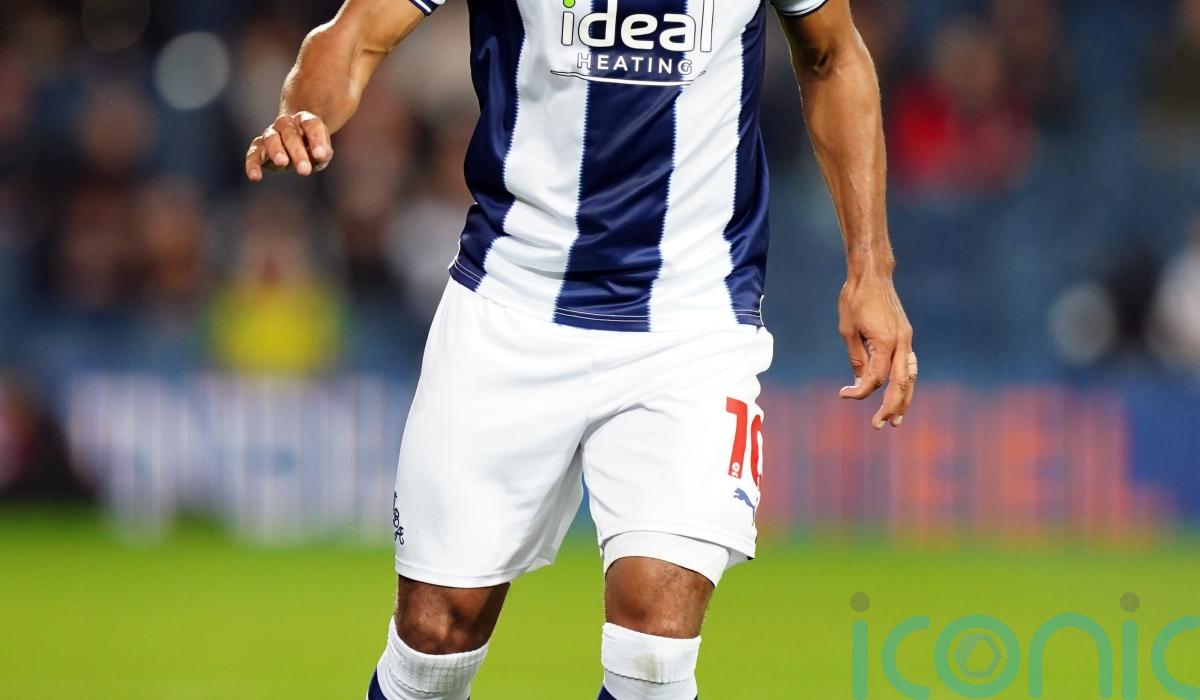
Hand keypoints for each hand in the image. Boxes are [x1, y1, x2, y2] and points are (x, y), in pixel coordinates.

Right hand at [245, 111, 332, 180]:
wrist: (297, 142)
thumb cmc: (312, 147)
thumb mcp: (323, 151)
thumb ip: (323, 153)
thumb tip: (320, 156)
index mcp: (304, 120)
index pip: (311, 125)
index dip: (316, 139)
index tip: (320, 156)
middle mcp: (285, 124)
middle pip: (290, 133)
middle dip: (297, 151)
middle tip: (305, 170)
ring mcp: (271, 134)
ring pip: (271, 139)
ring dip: (276, 151)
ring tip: (282, 164)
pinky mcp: (259, 148)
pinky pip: (253, 153)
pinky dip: (252, 164)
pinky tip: (255, 177)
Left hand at [837, 272, 915, 428]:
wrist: (872, 274)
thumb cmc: (855, 298)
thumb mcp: (847, 330)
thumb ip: (856, 357)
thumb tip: (860, 381)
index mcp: (885, 342)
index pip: (876, 379)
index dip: (860, 392)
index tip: (843, 394)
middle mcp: (901, 342)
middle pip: (900, 384)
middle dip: (891, 407)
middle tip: (880, 426)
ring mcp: (906, 338)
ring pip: (910, 377)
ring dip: (905, 399)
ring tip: (897, 418)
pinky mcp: (906, 335)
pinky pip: (910, 364)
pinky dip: (906, 382)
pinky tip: (901, 393)